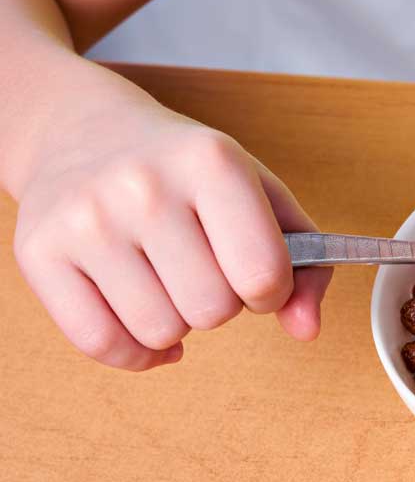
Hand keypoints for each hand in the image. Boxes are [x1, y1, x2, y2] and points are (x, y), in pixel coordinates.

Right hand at [12, 96, 331, 369]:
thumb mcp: (262, 195)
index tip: (256, 276)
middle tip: (206, 272)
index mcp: (211, 161)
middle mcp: (143, 185)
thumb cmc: (189, 173)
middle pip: (212, 310)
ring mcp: (85, 219)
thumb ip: (308, 264)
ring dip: (177, 324)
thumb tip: (308, 330)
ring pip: (159, 331)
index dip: (271, 291)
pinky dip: (134, 352)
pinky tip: (142, 322)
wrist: (84, 129)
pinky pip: (100, 344)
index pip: (263, 274)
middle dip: (222, 305)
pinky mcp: (39, 252)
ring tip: (169, 283)